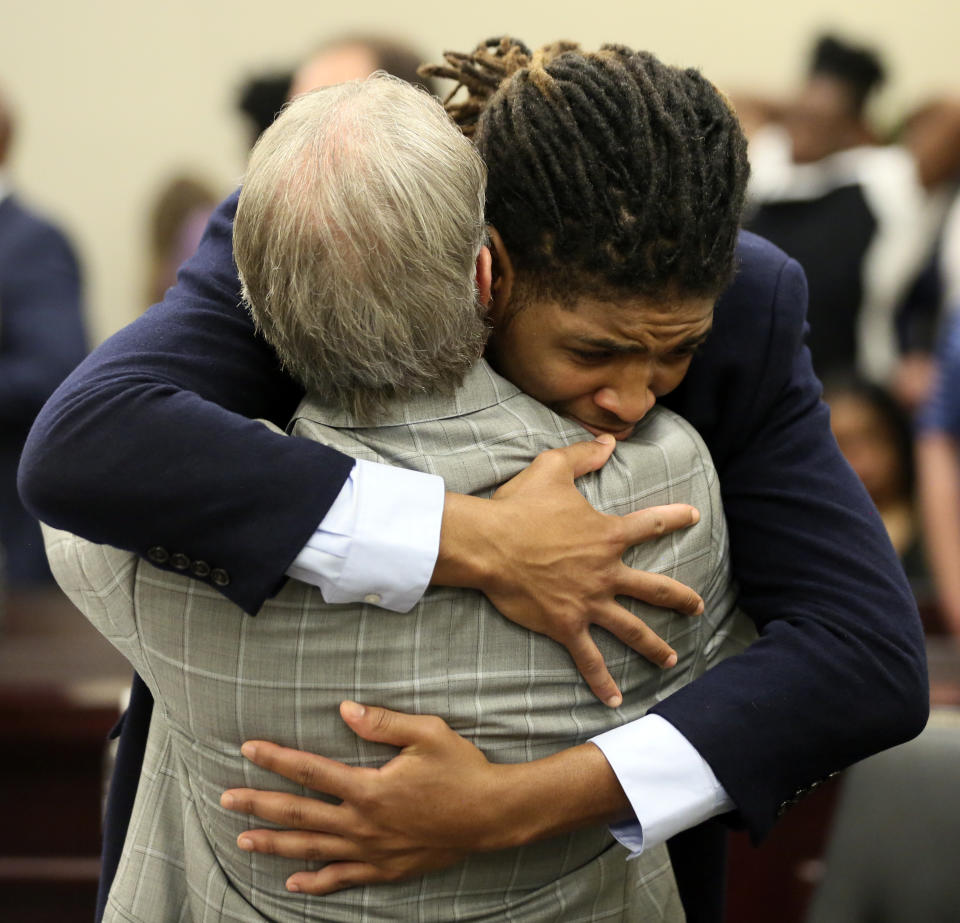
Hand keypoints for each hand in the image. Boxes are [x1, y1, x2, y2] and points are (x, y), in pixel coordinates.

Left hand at [221, 702, 625, 894]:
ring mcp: (373, 850)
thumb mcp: (426, 733)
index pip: (311, 771)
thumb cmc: (461, 768)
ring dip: (276, 844)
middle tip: (227, 799)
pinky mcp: (387, 868)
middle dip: (260, 805)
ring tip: (244, 840)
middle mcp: (363, 823)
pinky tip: (294, 882)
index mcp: (369, 787)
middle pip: (300, 814)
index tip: (248, 749)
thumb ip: (382, 722)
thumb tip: (345, 709)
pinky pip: (344, 878)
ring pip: (313, 849)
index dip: (277, 759)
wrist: (492, 814)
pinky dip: (317, 882)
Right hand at [434, 434, 702, 706]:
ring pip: (632, 628)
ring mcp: (589, 602)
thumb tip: (607, 441)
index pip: (649, 526)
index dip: (673, 518)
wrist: (490, 543)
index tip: (692, 515)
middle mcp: (606, 572)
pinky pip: (589, 658)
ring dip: (654, 644)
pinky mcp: (566, 624)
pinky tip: (615, 699)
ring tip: (672, 658)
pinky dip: (602, 680)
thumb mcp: (552, 468)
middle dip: (679, 598)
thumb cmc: (518, 506)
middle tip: (696, 605)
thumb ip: (583, 454)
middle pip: (654, 588)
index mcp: (606, 535)